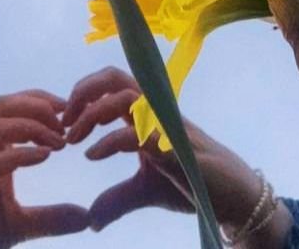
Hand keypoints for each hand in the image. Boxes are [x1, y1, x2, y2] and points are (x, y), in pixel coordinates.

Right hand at [0, 90, 89, 248]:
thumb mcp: (21, 225)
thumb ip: (51, 218)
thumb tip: (86, 217)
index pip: (10, 109)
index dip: (39, 100)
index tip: (68, 109)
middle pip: (1, 107)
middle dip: (36, 104)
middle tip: (66, 121)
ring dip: (31, 126)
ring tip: (59, 142)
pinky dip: (19, 155)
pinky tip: (44, 157)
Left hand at [62, 67, 292, 247]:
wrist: (234, 197)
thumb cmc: (193, 184)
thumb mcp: (145, 191)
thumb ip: (116, 198)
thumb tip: (91, 220)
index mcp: (146, 115)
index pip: (111, 83)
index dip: (83, 93)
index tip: (64, 122)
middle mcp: (156, 112)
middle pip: (115, 77)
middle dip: (83, 92)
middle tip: (64, 122)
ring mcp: (166, 126)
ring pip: (125, 97)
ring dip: (92, 113)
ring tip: (73, 138)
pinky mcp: (176, 147)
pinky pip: (139, 133)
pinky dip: (109, 141)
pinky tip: (92, 156)